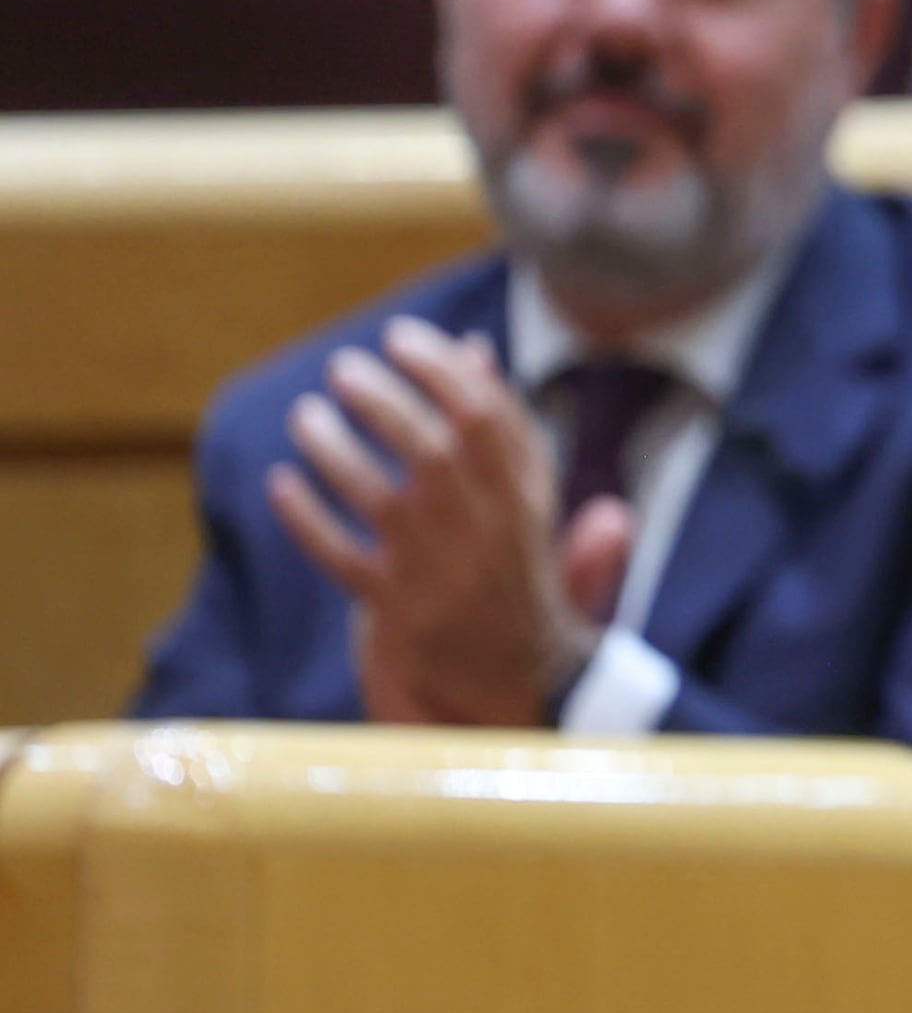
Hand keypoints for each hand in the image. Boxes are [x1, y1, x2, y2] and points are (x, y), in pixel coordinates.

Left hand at [262, 319, 625, 727]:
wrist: (521, 675)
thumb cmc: (516, 567)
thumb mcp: (530, 495)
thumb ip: (505, 425)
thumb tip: (473, 349)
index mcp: (526, 494)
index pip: (487, 415)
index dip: (440, 368)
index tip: (401, 336)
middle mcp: (486, 528)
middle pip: (430, 448)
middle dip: (383, 399)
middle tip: (343, 367)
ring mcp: (439, 571)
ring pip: (380, 497)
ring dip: (336, 450)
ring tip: (306, 415)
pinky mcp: (398, 610)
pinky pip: (341, 557)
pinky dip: (306, 519)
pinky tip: (280, 483)